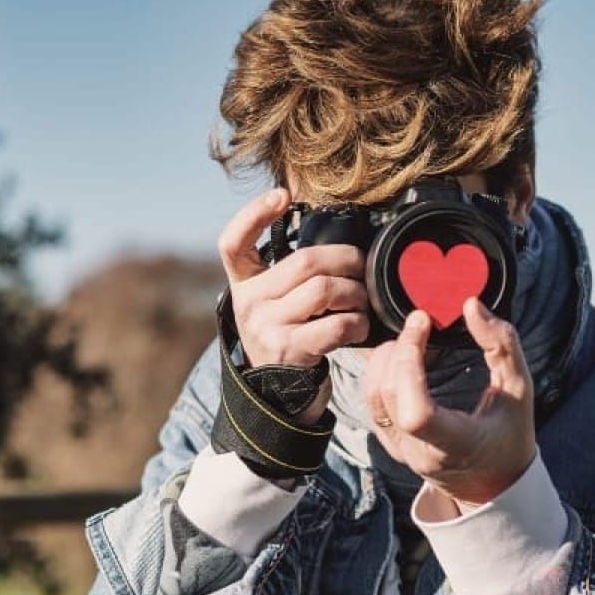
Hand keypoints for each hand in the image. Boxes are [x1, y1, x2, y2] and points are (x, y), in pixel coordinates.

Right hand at [216, 188, 371, 423]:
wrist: (276, 397)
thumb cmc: (286, 338)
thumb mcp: (273, 304)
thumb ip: (289, 275)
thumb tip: (335, 239)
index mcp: (243, 285)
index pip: (233, 243)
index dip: (253, 214)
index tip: (283, 197)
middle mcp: (248, 304)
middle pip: (305, 261)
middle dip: (346, 260)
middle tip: (361, 268)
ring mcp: (267, 327)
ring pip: (325, 289)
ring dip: (356, 294)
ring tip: (362, 302)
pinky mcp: (290, 350)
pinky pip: (337, 323)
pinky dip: (358, 323)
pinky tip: (360, 327)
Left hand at [362, 297, 535, 507]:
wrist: (493, 482)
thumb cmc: (509, 436)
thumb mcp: (519, 390)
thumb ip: (502, 346)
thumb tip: (471, 305)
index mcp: (456, 444)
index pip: (415, 412)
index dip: (410, 362)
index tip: (423, 325)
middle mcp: (420, 451)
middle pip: (388, 394)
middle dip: (400, 349)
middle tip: (420, 321)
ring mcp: (400, 450)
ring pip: (371, 396)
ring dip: (384, 358)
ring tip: (410, 338)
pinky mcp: (389, 443)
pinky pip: (370, 403)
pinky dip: (379, 372)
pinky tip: (401, 357)